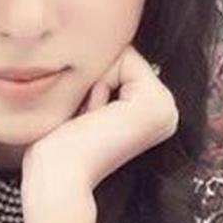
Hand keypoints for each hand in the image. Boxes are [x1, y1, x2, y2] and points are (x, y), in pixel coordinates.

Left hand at [20, 45, 178, 220]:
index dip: (90, 82)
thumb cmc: (57, 150)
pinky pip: (122, 58)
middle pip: (120, 57)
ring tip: (86, 122)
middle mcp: (165, 112)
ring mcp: (166, 109)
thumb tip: (96, 44)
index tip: (81, 121)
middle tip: (82, 122)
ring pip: (121, 56)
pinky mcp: (156, 104)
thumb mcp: (81, 107)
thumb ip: (97, 80)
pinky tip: (92, 118)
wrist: (57, 178)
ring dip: (92, 84)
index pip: (118, 63)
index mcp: (149, 115)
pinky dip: (98, 83)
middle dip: (92, 82)